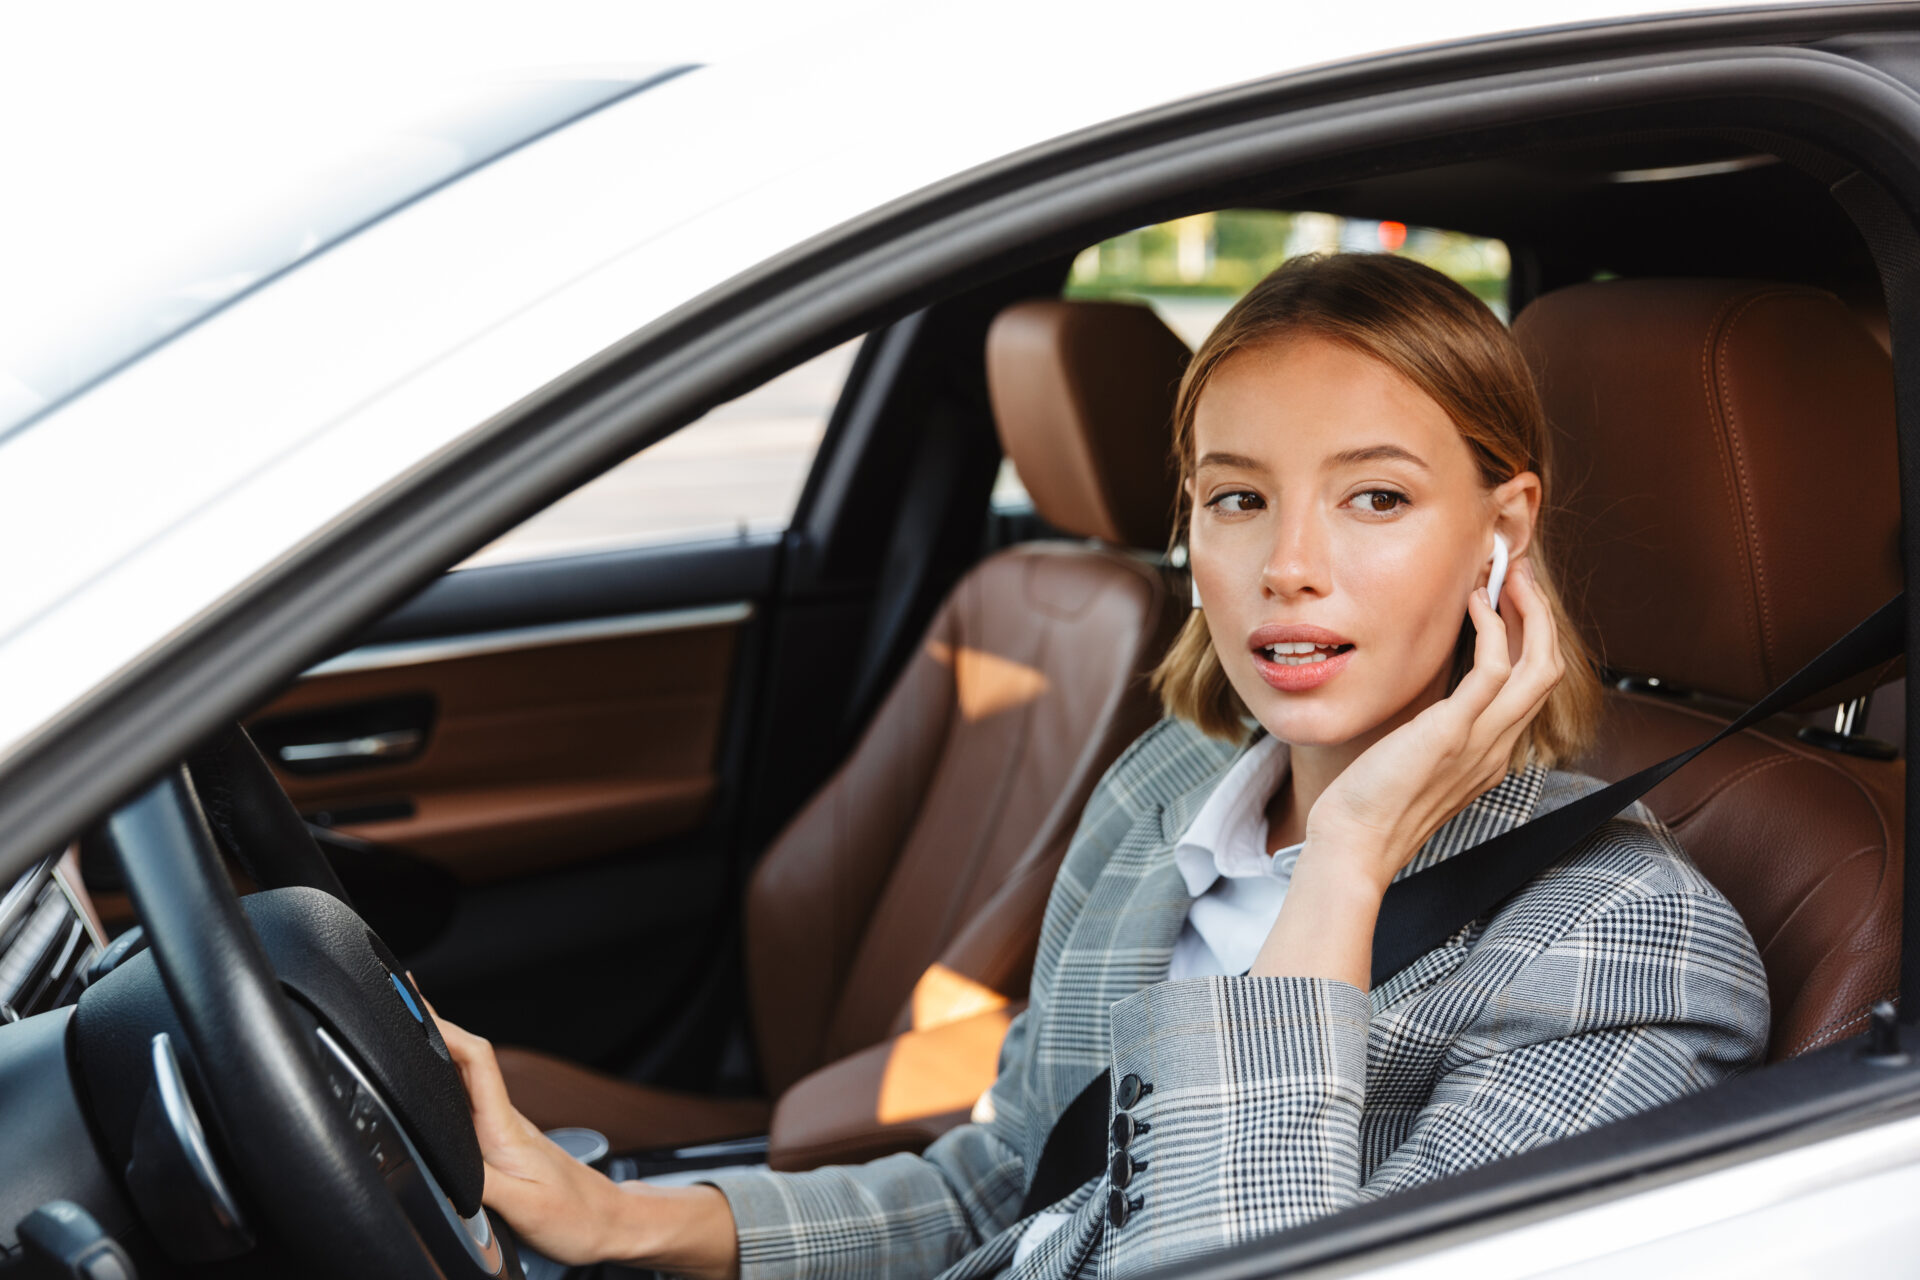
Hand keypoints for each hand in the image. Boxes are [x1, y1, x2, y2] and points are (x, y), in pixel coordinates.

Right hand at [425, 1002, 741, 1277]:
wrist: (610, 1226)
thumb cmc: (575, 1218)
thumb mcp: (523, 1209)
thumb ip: (478, 1186)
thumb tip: (437, 1169)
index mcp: (503, 1128)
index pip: (475, 1060)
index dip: (445, 1028)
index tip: (416, 1006)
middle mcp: (503, 1121)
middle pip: (465, 1060)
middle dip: (434, 1028)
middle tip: (403, 999)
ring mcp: (504, 1131)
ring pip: (466, 1079)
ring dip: (440, 1051)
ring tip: (412, 1028)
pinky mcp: (503, 1145)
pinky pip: (469, 1102)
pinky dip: (448, 1080)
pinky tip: (436, 1080)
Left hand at [1306, 556, 1562, 891]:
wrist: (1356, 844)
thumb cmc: (1371, 803)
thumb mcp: (1415, 761)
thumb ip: (1434, 732)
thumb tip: (1426, 702)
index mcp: (1491, 755)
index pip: (1533, 689)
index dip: (1531, 639)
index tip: (1511, 601)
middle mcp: (1498, 748)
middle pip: (1549, 670)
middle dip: (1540, 616)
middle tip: (1518, 575)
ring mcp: (1482, 742)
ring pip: (1539, 666)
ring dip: (1530, 612)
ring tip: (1507, 575)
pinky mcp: (1454, 732)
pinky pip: (1495, 670)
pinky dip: (1492, 628)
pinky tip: (1475, 603)